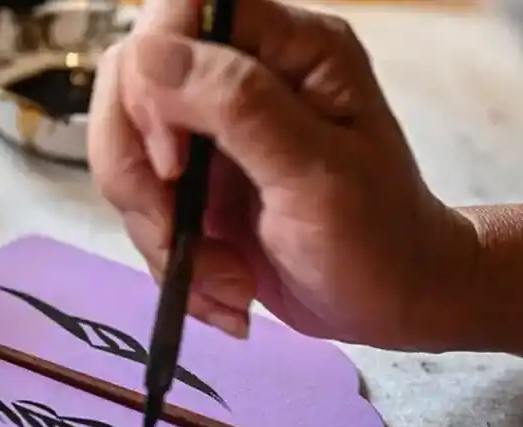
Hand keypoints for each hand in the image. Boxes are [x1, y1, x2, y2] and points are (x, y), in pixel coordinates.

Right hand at [88, 0, 479, 348]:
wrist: (393, 302)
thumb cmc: (378, 239)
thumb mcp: (317, 174)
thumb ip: (239, 106)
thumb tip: (150, 53)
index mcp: (290, 49)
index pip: (180, 13)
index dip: (152, 80)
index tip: (173, 162)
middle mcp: (244, 77)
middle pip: (132, 83)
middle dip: (138, 175)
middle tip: (177, 234)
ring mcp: (216, 133)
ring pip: (129, 154)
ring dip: (160, 233)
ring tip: (225, 279)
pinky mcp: (201, 183)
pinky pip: (147, 206)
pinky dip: (175, 259)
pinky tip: (227, 287)